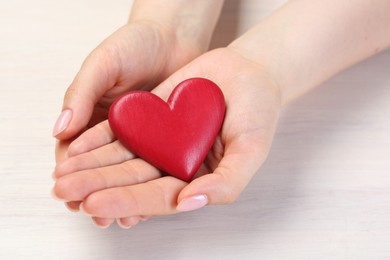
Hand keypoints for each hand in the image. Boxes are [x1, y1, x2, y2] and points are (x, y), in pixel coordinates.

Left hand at [52, 48, 281, 227]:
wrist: (249, 72)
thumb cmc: (257, 114)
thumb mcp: (251, 151)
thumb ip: (226, 183)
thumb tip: (189, 202)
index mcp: (194, 179)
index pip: (157, 196)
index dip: (127, 202)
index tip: (96, 204)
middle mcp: (173, 164)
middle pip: (130, 179)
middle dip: (97, 187)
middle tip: (65, 192)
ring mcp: (159, 140)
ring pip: (119, 157)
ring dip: (89, 166)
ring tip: (61, 175)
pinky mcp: (149, 117)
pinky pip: (121, 129)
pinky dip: (97, 138)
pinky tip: (75, 147)